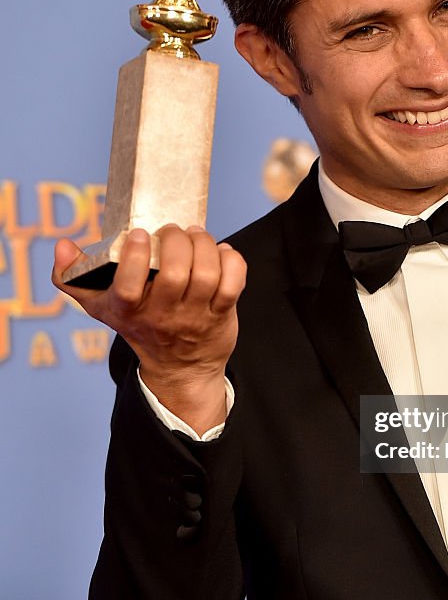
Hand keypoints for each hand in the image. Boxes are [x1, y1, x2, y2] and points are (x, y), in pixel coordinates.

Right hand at [52, 226, 246, 432]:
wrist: (180, 368)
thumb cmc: (139, 324)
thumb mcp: (100, 305)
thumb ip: (73, 276)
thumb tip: (63, 246)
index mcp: (128, 309)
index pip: (128, 286)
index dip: (136, 257)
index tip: (140, 235)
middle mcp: (162, 314)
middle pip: (176, 274)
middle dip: (178, 242)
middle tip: (174, 232)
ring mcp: (194, 316)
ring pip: (207, 274)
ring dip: (205, 246)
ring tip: (197, 236)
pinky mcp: (222, 314)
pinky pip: (233, 283)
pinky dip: (232, 260)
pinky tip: (221, 252)